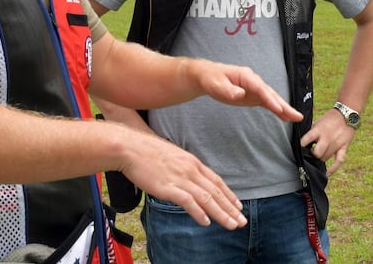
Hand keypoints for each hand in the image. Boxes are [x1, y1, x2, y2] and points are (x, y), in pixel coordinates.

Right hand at [119, 129, 246, 229]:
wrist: (130, 147)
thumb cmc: (146, 151)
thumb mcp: (172, 155)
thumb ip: (183, 167)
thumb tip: (189, 179)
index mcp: (191, 161)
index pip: (216, 180)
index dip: (229, 194)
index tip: (238, 205)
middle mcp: (190, 170)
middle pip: (215, 191)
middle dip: (230, 208)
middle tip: (242, 221)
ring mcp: (180, 178)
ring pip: (206, 198)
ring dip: (221, 213)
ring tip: (232, 225)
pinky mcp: (168, 186)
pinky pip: (187, 201)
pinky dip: (198, 212)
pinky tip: (206, 222)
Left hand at [190, 59, 302, 121]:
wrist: (208, 76)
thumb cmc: (211, 79)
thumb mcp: (216, 85)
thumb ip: (228, 90)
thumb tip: (240, 94)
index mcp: (245, 76)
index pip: (260, 88)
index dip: (269, 98)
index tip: (278, 108)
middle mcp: (253, 81)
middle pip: (270, 93)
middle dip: (283, 105)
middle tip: (296, 116)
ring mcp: (254, 88)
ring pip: (271, 98)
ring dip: (283, 108)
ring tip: (297, 118)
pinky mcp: (253, 95)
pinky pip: (267, 103)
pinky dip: (276, 110)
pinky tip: (285, 118)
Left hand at [300, 109, 355, 175]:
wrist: (346, 115)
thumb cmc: (328, 119)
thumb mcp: (316, 122)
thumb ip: (311, 132)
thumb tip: (301, 141)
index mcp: (317, 130)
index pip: (306, 140)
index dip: (301, 146)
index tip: (298, 149)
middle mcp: (326, 138)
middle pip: (317, 153)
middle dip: (312, 155)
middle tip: (310, 154)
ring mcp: (336, 144)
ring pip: (326, 158)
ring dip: (320, 159)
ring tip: (317, 159)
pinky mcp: (344, 147)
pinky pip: (339, 161)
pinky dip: (333, 169)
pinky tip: (327, 174)